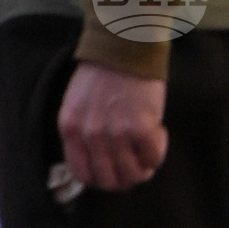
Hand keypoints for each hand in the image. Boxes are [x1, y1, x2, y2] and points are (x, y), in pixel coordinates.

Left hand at [56, 60, 167, 196]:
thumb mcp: (78, 104)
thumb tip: (100, 160)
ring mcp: (114, 134)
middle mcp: (89, 135)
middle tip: (137, 162)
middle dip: (126, 177)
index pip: (83, 175)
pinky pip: (153, 159)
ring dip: (144, 166)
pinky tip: (158, 131)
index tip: (115, 169)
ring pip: (133, 175)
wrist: (125, 46)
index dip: (102, 179)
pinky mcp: (140, 129)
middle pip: (109, 181)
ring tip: (148, 145)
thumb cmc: (104, 71)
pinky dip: (158, 151)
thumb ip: (83, 131)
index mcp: (70, 128)